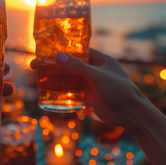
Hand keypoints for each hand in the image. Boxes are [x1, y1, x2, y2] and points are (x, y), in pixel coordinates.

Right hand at [30, 48, 144, 126]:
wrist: (130, 115)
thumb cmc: (119, 91)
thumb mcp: (97, 76)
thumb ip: (78, 67)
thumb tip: (58, 55)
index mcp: (101, 60)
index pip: (79, 50)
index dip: (63, 49)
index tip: (47, 48)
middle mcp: (95, 70)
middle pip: (70, 64)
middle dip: (54, 64)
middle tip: (35, 63)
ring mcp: (91, 83)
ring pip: (69, 78)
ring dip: (54, 77)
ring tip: (37, 75)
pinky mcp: (89, 96)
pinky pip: (71, 91)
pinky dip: (60, 90)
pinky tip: (47, 89)